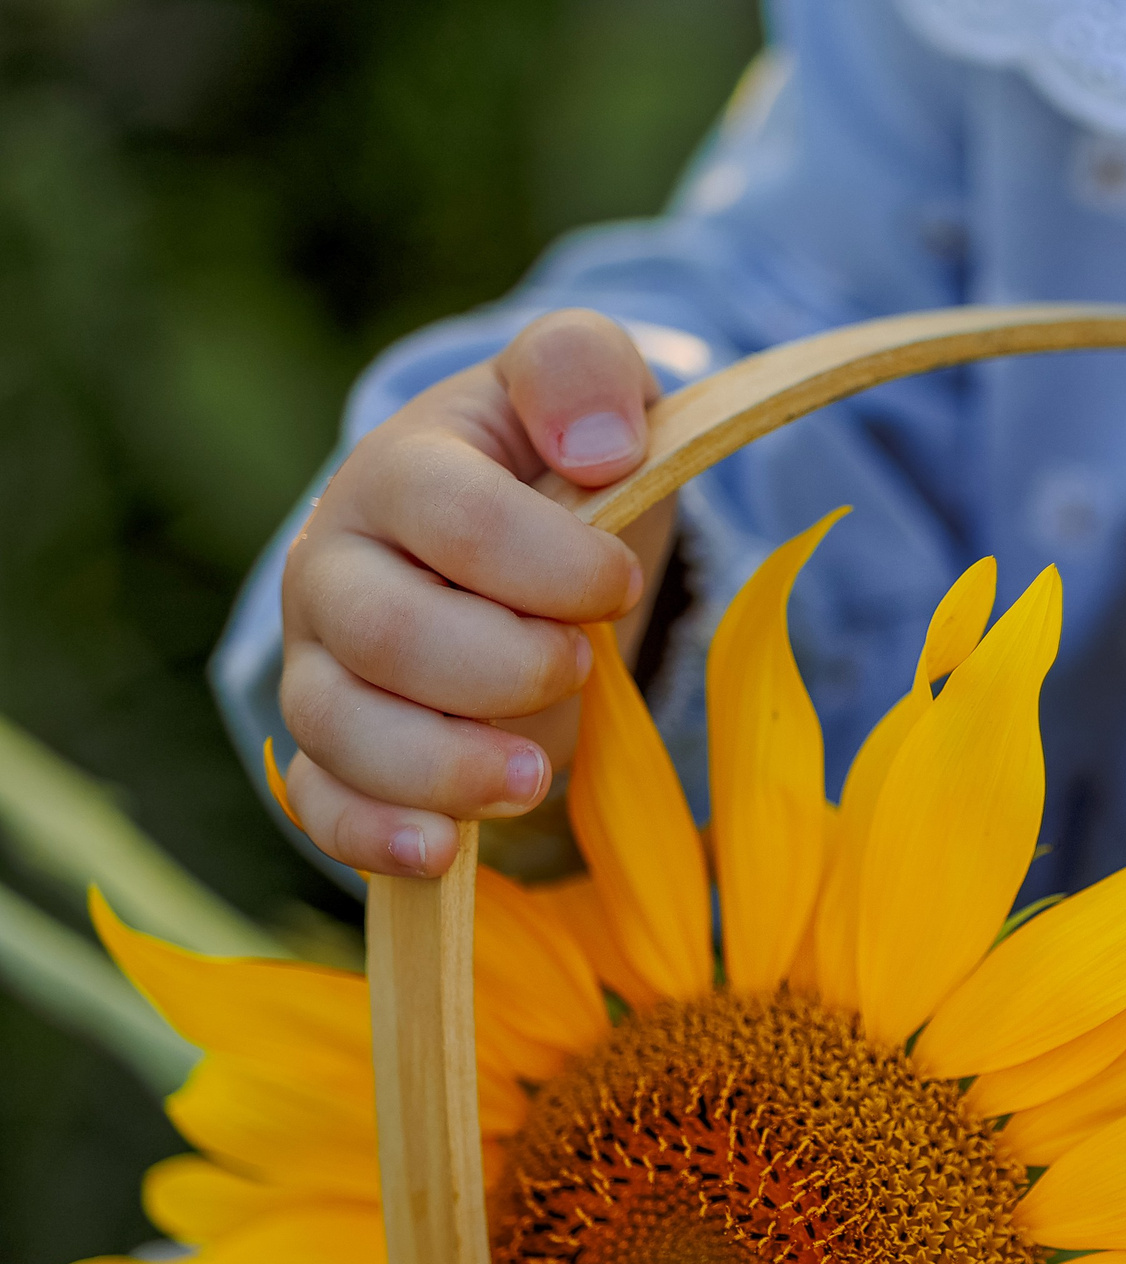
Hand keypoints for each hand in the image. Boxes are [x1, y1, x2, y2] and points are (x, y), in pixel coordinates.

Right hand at [278, 310, 672, 875]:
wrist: (518, 542)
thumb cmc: (555, 466)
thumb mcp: (585, 390)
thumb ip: (584, 369)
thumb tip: (601, 445)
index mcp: (401, 469)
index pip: (450, 516)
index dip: (549, 562)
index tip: (619, 581)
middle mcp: (337, 565)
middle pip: (388, 635)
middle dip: (502, 668)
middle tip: (579, 668)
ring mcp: (324, 662)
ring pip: (343, 729)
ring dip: (446, 767)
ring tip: (532, 776)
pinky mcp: (333, 747)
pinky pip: (321, 802)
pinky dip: (376, 834)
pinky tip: (444, 849)